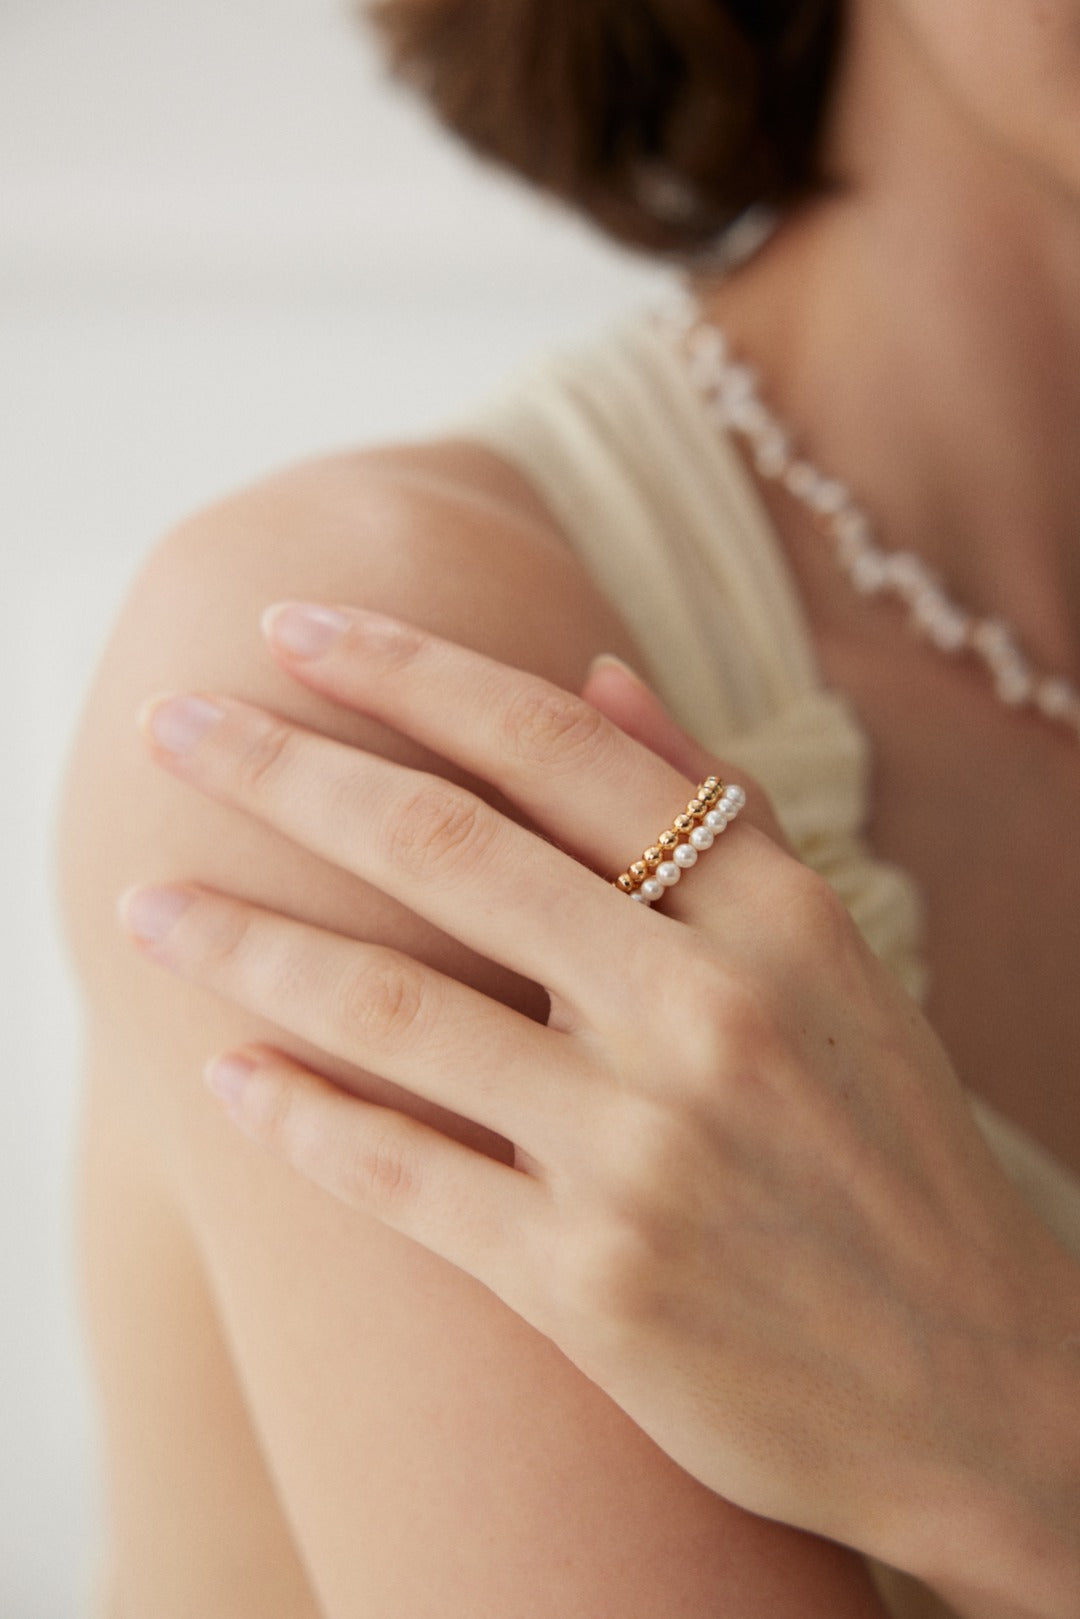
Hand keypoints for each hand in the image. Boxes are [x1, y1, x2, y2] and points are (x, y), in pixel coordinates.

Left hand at [117, 602, 1079, 1586]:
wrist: (981, 1383)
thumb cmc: (888, 1151)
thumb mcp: (829, 959)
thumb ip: (713, 809)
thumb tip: (594, 667)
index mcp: (772, 912)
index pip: (553, 747)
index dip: (408, 672)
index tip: (295, 628)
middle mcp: (706, 1015)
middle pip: (447, 848)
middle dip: (284, 771)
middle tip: (172, 726)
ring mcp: (644, 1154)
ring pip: (394, 1013)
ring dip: (246, 944)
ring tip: (150, 904)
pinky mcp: (590, 1286)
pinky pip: (402, 1178)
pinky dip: (299, 1120)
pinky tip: (225, 1078)